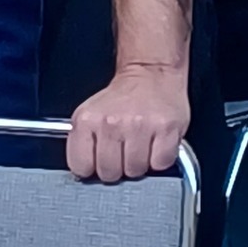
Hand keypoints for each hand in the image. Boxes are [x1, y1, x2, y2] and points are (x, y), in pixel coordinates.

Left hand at [68, 64, 188, 182]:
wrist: (150, 73)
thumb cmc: (121, 98)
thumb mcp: (89, 115)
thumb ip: (82, 142)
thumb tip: (83, 172)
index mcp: (87, 121)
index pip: (81, 167)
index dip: (91, 169)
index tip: (98, 163)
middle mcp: (112, 123)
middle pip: (109, 173)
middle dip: (116, 169)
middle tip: (122, 153)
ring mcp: (140, 126)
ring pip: (135, 171)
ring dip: (139, 164)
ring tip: (139, 146)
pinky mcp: (166, 129)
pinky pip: (160, 164)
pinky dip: (160, 159)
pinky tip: (155, 145)